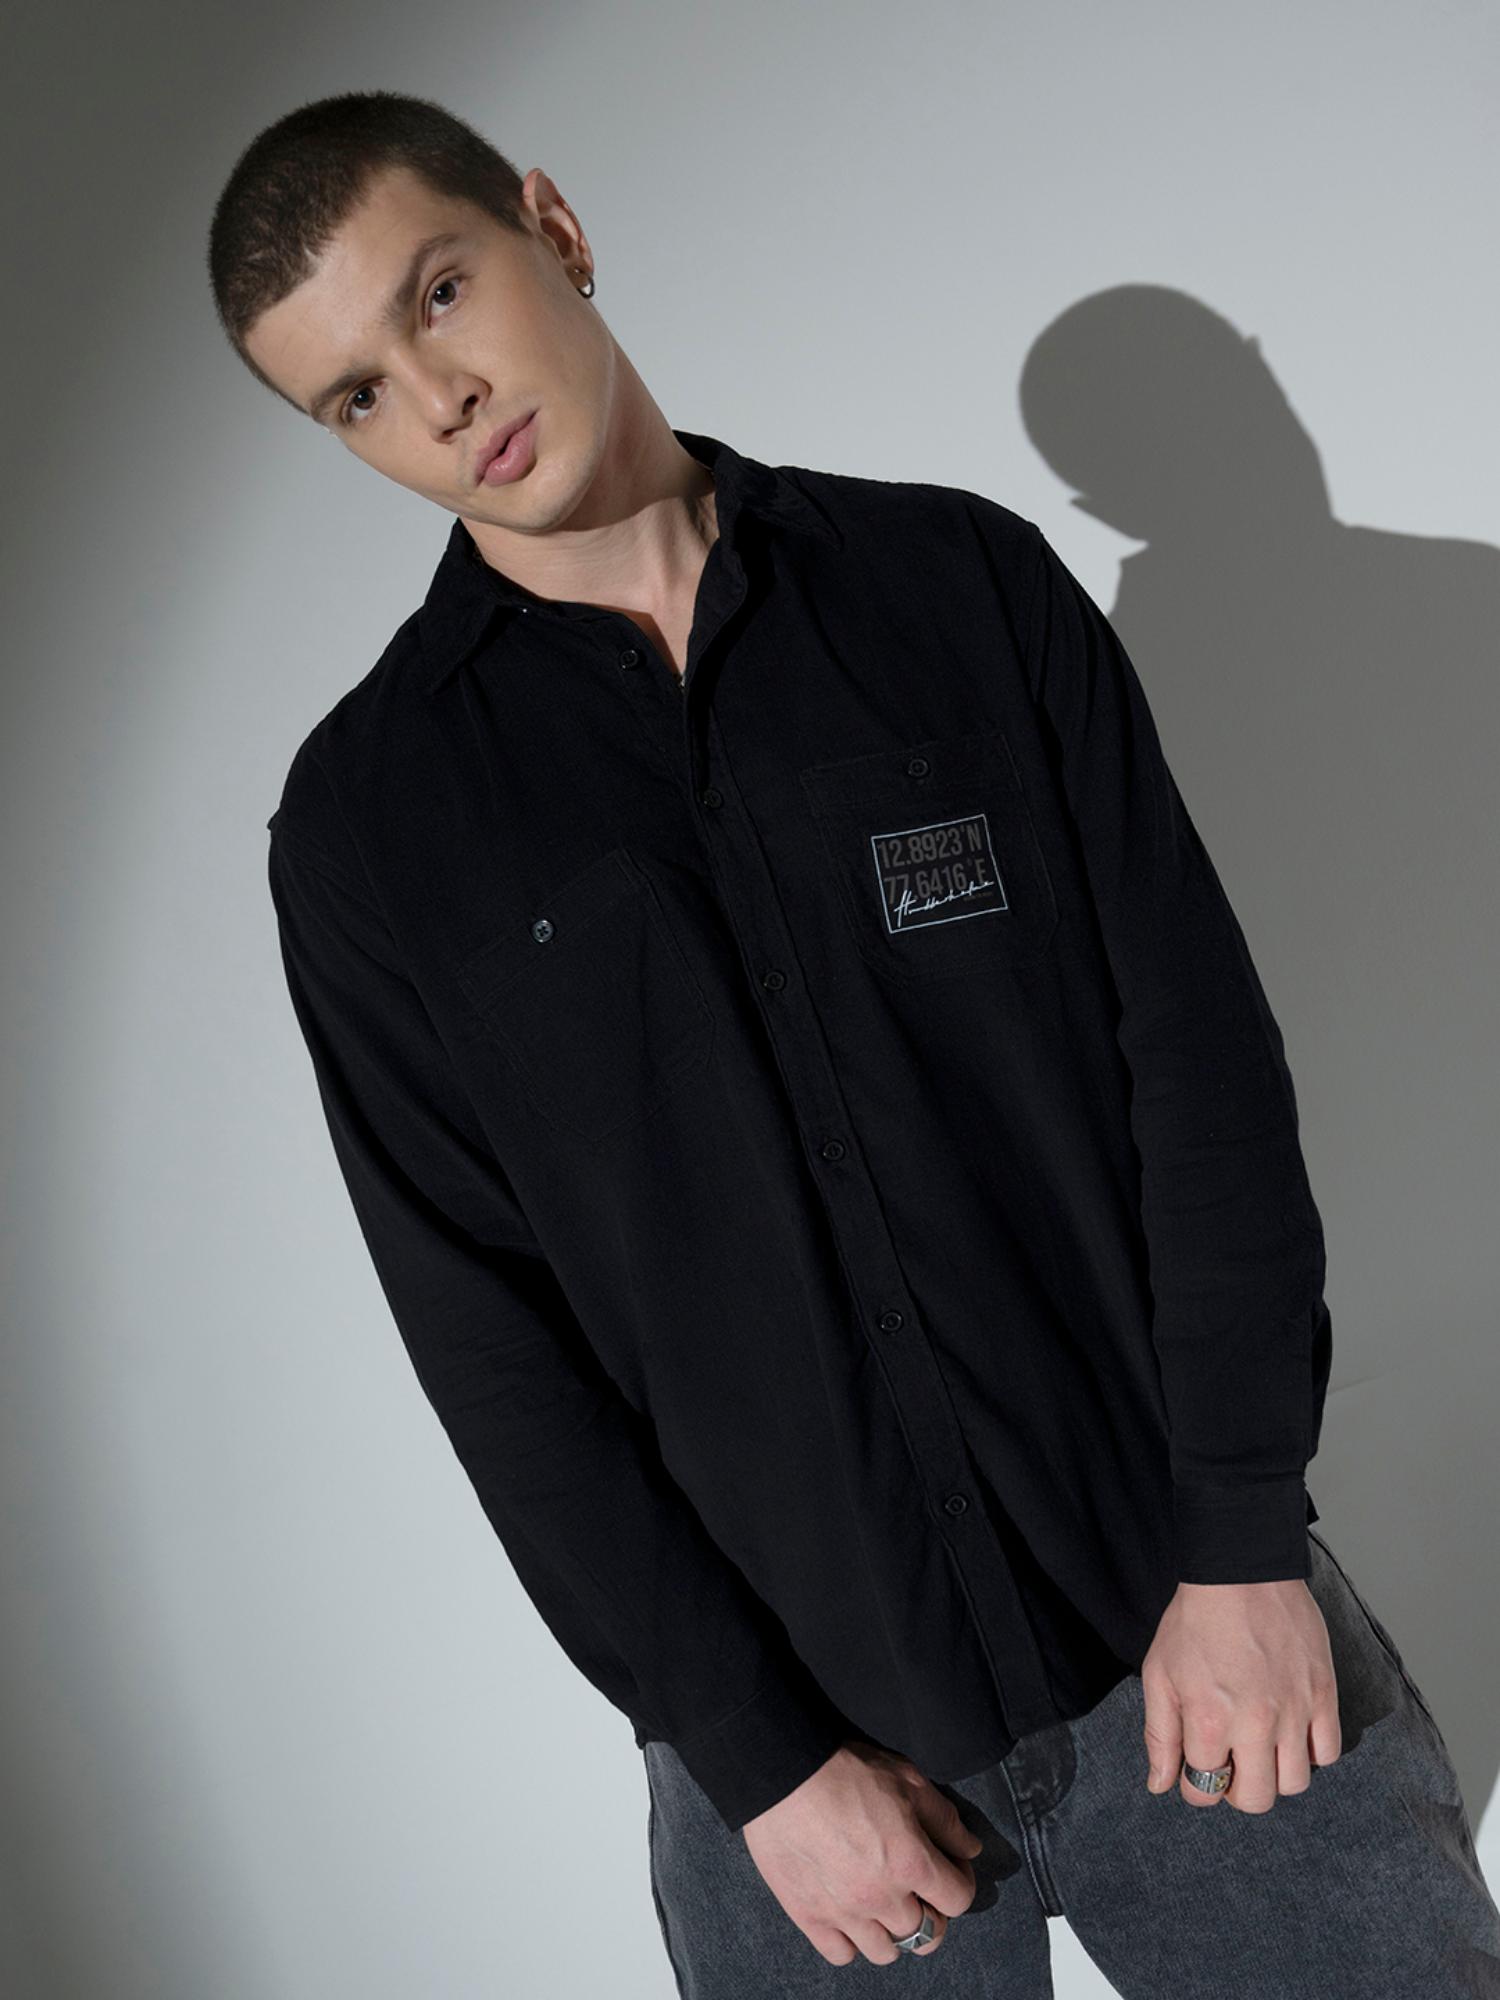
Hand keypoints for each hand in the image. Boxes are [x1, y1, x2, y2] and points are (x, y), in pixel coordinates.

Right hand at [740, 1739, 982, 1964]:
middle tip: (919, 1888)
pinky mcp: (809, 1917)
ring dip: (893, 1931)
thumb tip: (970, 1849)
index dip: (962, 1880)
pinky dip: (851, 1941)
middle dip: (933, 1911)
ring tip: (884, 1904)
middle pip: (928, 1934)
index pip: (959, 1899)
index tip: (951, 1866)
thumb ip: (944, 1820)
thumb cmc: (845, 1769)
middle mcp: (882, 1898)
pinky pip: (842, 1955)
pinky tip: (850, 1914)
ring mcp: (844, 1913)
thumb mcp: (907, 1779)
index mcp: (912, 1863)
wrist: (783, 1773)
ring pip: (886, 1952)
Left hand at [1141, 1577, 1341, 1810]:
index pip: (1205, 1790)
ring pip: (1295, 1784)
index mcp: (1209, 1720)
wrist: (1239, 1572)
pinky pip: (1328, 1753)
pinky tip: (1290, 1732)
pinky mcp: (1323, 1694)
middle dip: (1235, 1790)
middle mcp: (1256, 1724)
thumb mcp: (1159, 1674)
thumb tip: (1160, 1785)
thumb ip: (1160, 1736)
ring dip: (1274, 1775)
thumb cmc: (1194, 1620)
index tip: (1198, 1769)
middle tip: (1230, 1763)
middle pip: (1255, 1800)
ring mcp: (1295, 1711)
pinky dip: (1310, 1753)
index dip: (1196, 1786)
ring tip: (1260, 1748)